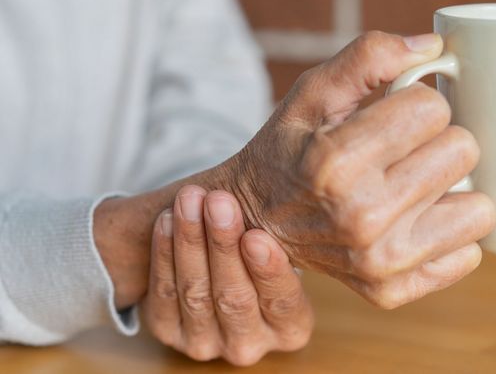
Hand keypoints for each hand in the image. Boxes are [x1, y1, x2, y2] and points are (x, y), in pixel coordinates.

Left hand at [141, 186, 312, 365]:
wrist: (221, 267)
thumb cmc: (262, 248)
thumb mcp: (284, 246)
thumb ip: (286, 231)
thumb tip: (295, 186)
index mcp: (291, 329)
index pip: (282, 303)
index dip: (268, 271)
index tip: (256, 236)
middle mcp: (249, 344)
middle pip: (234, 298)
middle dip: (223, 245)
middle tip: (219, 202)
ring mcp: (205, 344)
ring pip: (196, 293)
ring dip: (191, 241)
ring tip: (190, 200)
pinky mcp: (168, 332)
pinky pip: (164, 293)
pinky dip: (164, 254)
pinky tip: (168, 220)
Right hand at [221, 31, 495, 307]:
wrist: (257, 220)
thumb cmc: (290, 149)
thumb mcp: (313, 92)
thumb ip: (369, 57)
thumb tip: (433, 47)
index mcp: (335, 162)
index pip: (434, 108)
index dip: (417, 102)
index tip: (394, 115)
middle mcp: (360, 217)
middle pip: (463, 151)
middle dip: (438, 140)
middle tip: (405, 150)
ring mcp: (380, 262)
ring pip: (481, 208)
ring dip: (453, 190)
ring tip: (415, 185)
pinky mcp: (394, 290)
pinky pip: (470, 253)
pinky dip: (448, 232)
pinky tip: (414, 221)